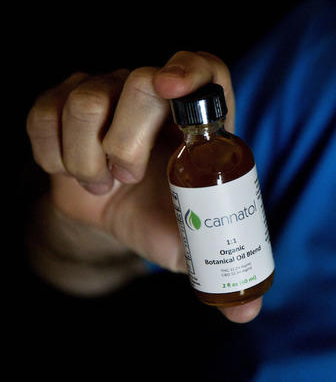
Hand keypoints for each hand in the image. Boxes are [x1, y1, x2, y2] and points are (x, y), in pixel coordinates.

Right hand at [26, 50, 261, 322]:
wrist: (118, 215)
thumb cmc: (166, 217)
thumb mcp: (194, 241)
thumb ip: (221, 266)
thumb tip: (243, 314)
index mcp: (200, 117)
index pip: (204, 68)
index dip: (191, 70)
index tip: (173, 88)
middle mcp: (155, 92)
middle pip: (141, 81)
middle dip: (129, 141)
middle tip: (129, 179)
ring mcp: (108, 91)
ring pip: (87, 98)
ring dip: (88, 155)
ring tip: (105, 181)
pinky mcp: (62, 103)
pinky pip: (45, 113)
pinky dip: (55, 153)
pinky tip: (75, 172)